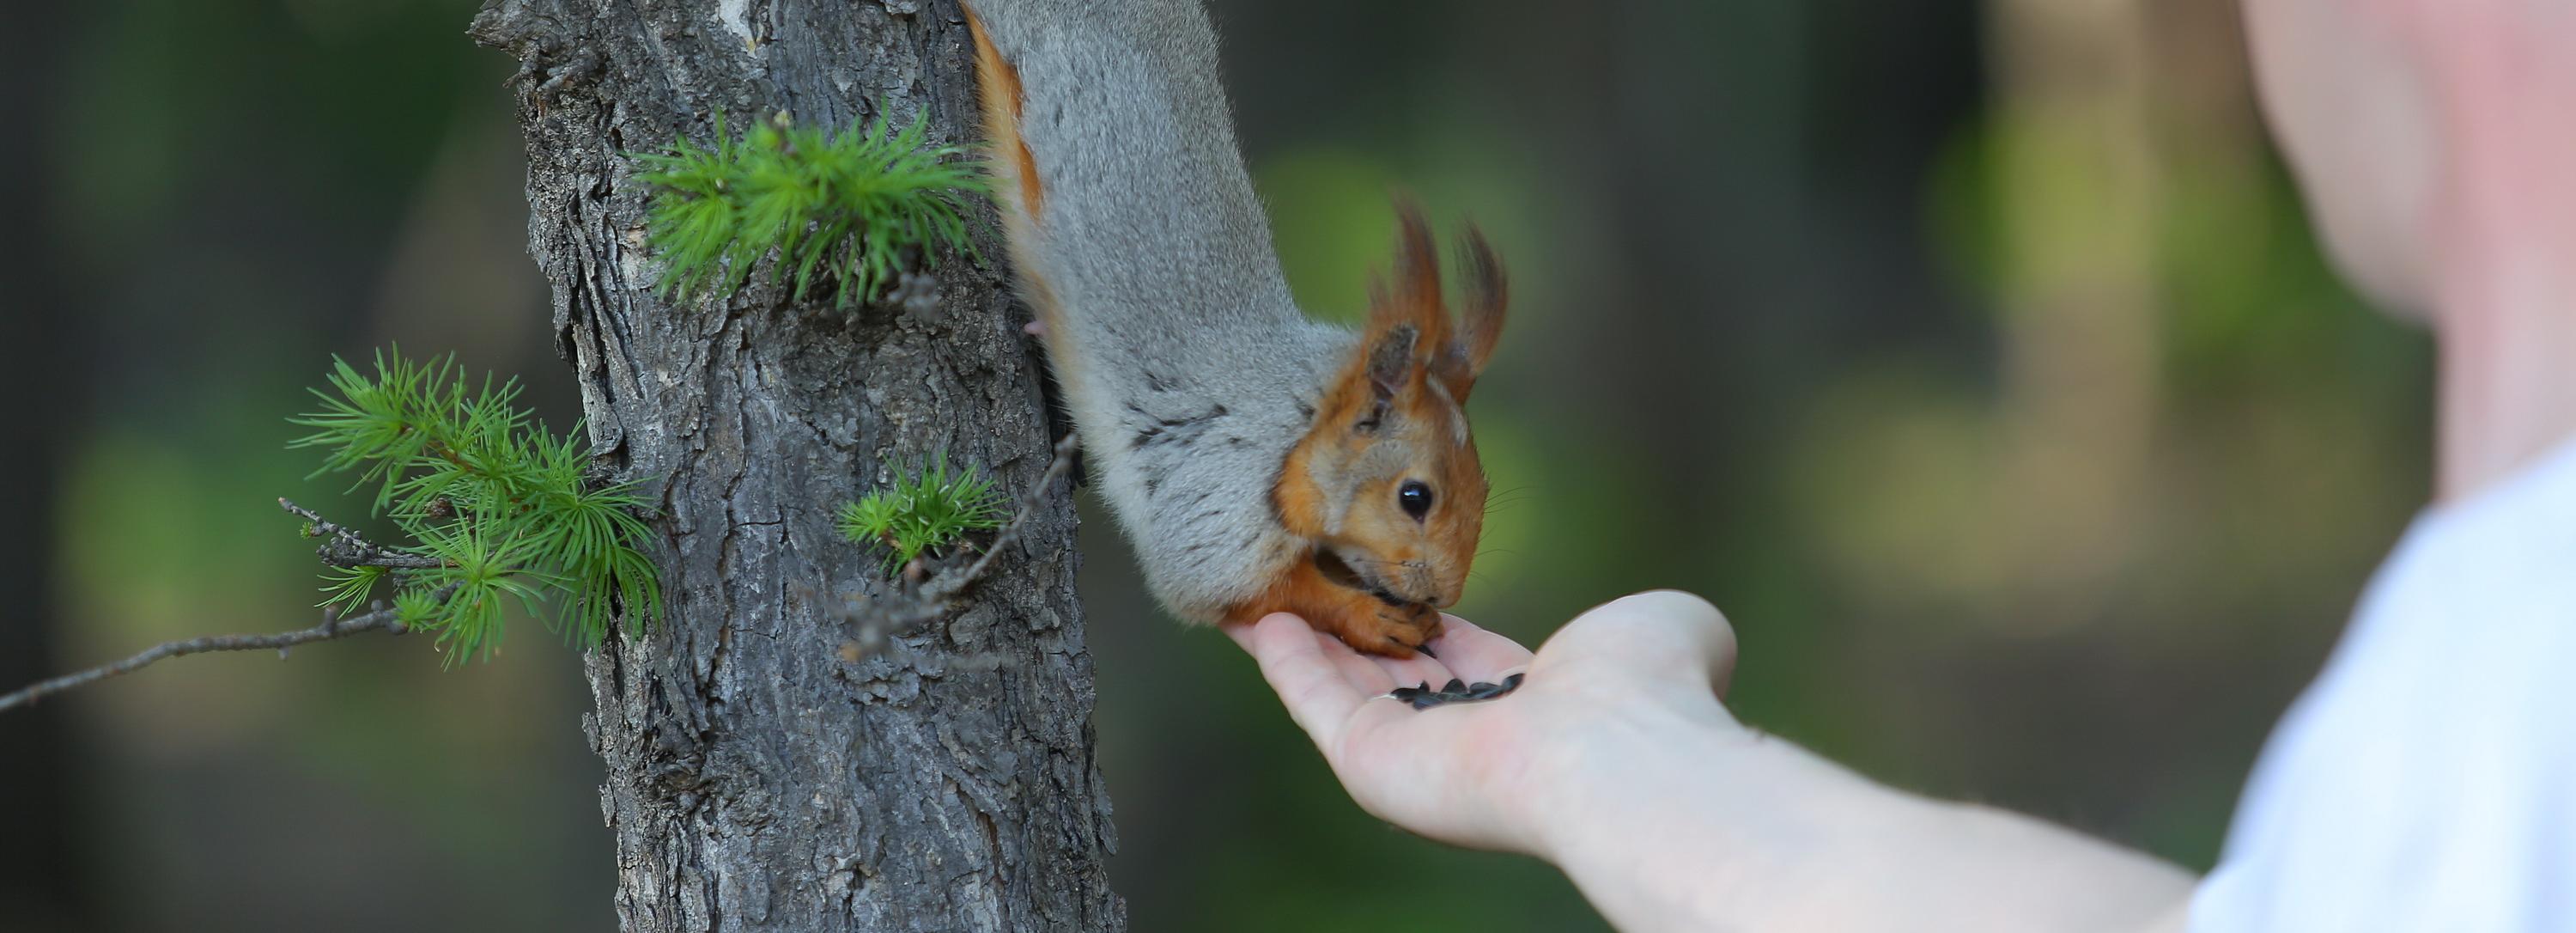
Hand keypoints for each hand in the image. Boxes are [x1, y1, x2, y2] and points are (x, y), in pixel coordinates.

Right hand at [1227, 590, 1741, 857]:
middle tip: (1299, 566)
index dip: (1414, 611)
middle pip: (1386, 669)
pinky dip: (1280, 659)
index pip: (1456, 654)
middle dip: (1342, 617)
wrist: (1620, 747)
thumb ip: (1653, 622)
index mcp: (1531, 703)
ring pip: (1339, 684)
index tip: (1379, 566)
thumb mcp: (1662, 625)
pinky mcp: (1370, 763)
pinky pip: (1313, 703)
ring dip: (1296, 633)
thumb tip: (1675, 627)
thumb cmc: (1651, 688)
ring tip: (1255, 579)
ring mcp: (1415, 754)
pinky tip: (1250, 613)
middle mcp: (1468, 734)